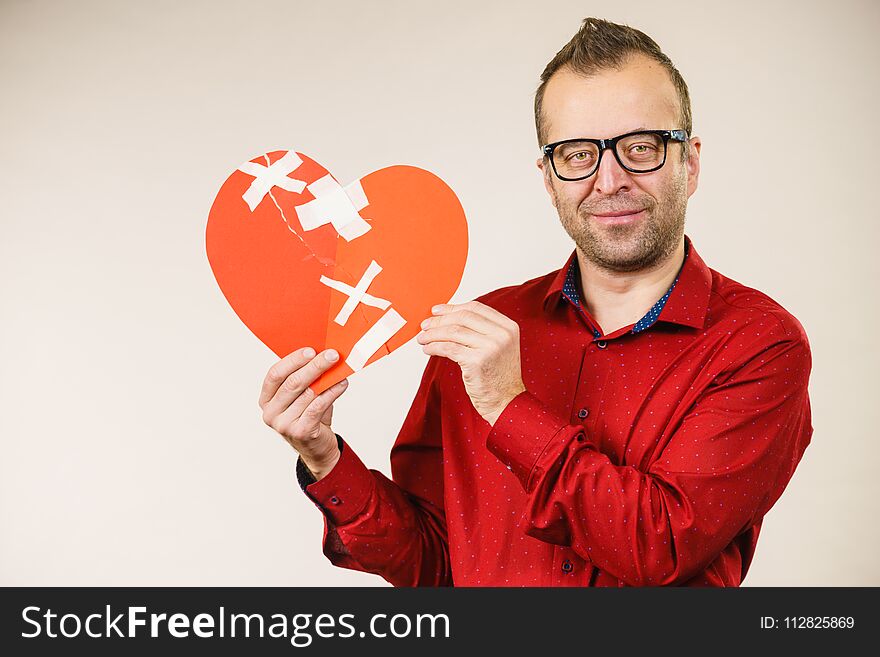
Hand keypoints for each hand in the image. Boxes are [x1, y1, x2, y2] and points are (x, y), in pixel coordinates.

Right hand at [259, 347, 348, 479]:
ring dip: (327, 378)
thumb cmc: (309, 416)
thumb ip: (307, 378)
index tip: (311, 350)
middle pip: (292, 383)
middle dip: (314, 366)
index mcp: (266, 399)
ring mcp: (283, 424)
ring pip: (308, 394)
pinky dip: (332, 392)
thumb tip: (323, 354)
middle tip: (331, 355)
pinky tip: (341, 384)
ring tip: (340, 368)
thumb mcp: (303, 396)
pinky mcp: (300, 432)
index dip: (293, 360)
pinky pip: (318, 406)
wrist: (317, 447)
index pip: (275, 374)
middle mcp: (270, 412)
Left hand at [417, 301, 525, 425]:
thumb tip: (449, 318)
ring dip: (433, 334)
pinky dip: (434, 347)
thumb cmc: (499, 376)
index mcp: (508, 327)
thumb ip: (482, 331)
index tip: (436, 311)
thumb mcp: (498, 347)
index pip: (475, 308)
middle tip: (425, 325)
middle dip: (439, 320)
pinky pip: (449, 348)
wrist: (508, 402)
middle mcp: (501, 335)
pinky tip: (428, 349)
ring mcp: (491, 347)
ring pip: (453, 332)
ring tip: (422, 338)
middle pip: (463, 318)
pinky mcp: (477, 361)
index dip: (452, 308)